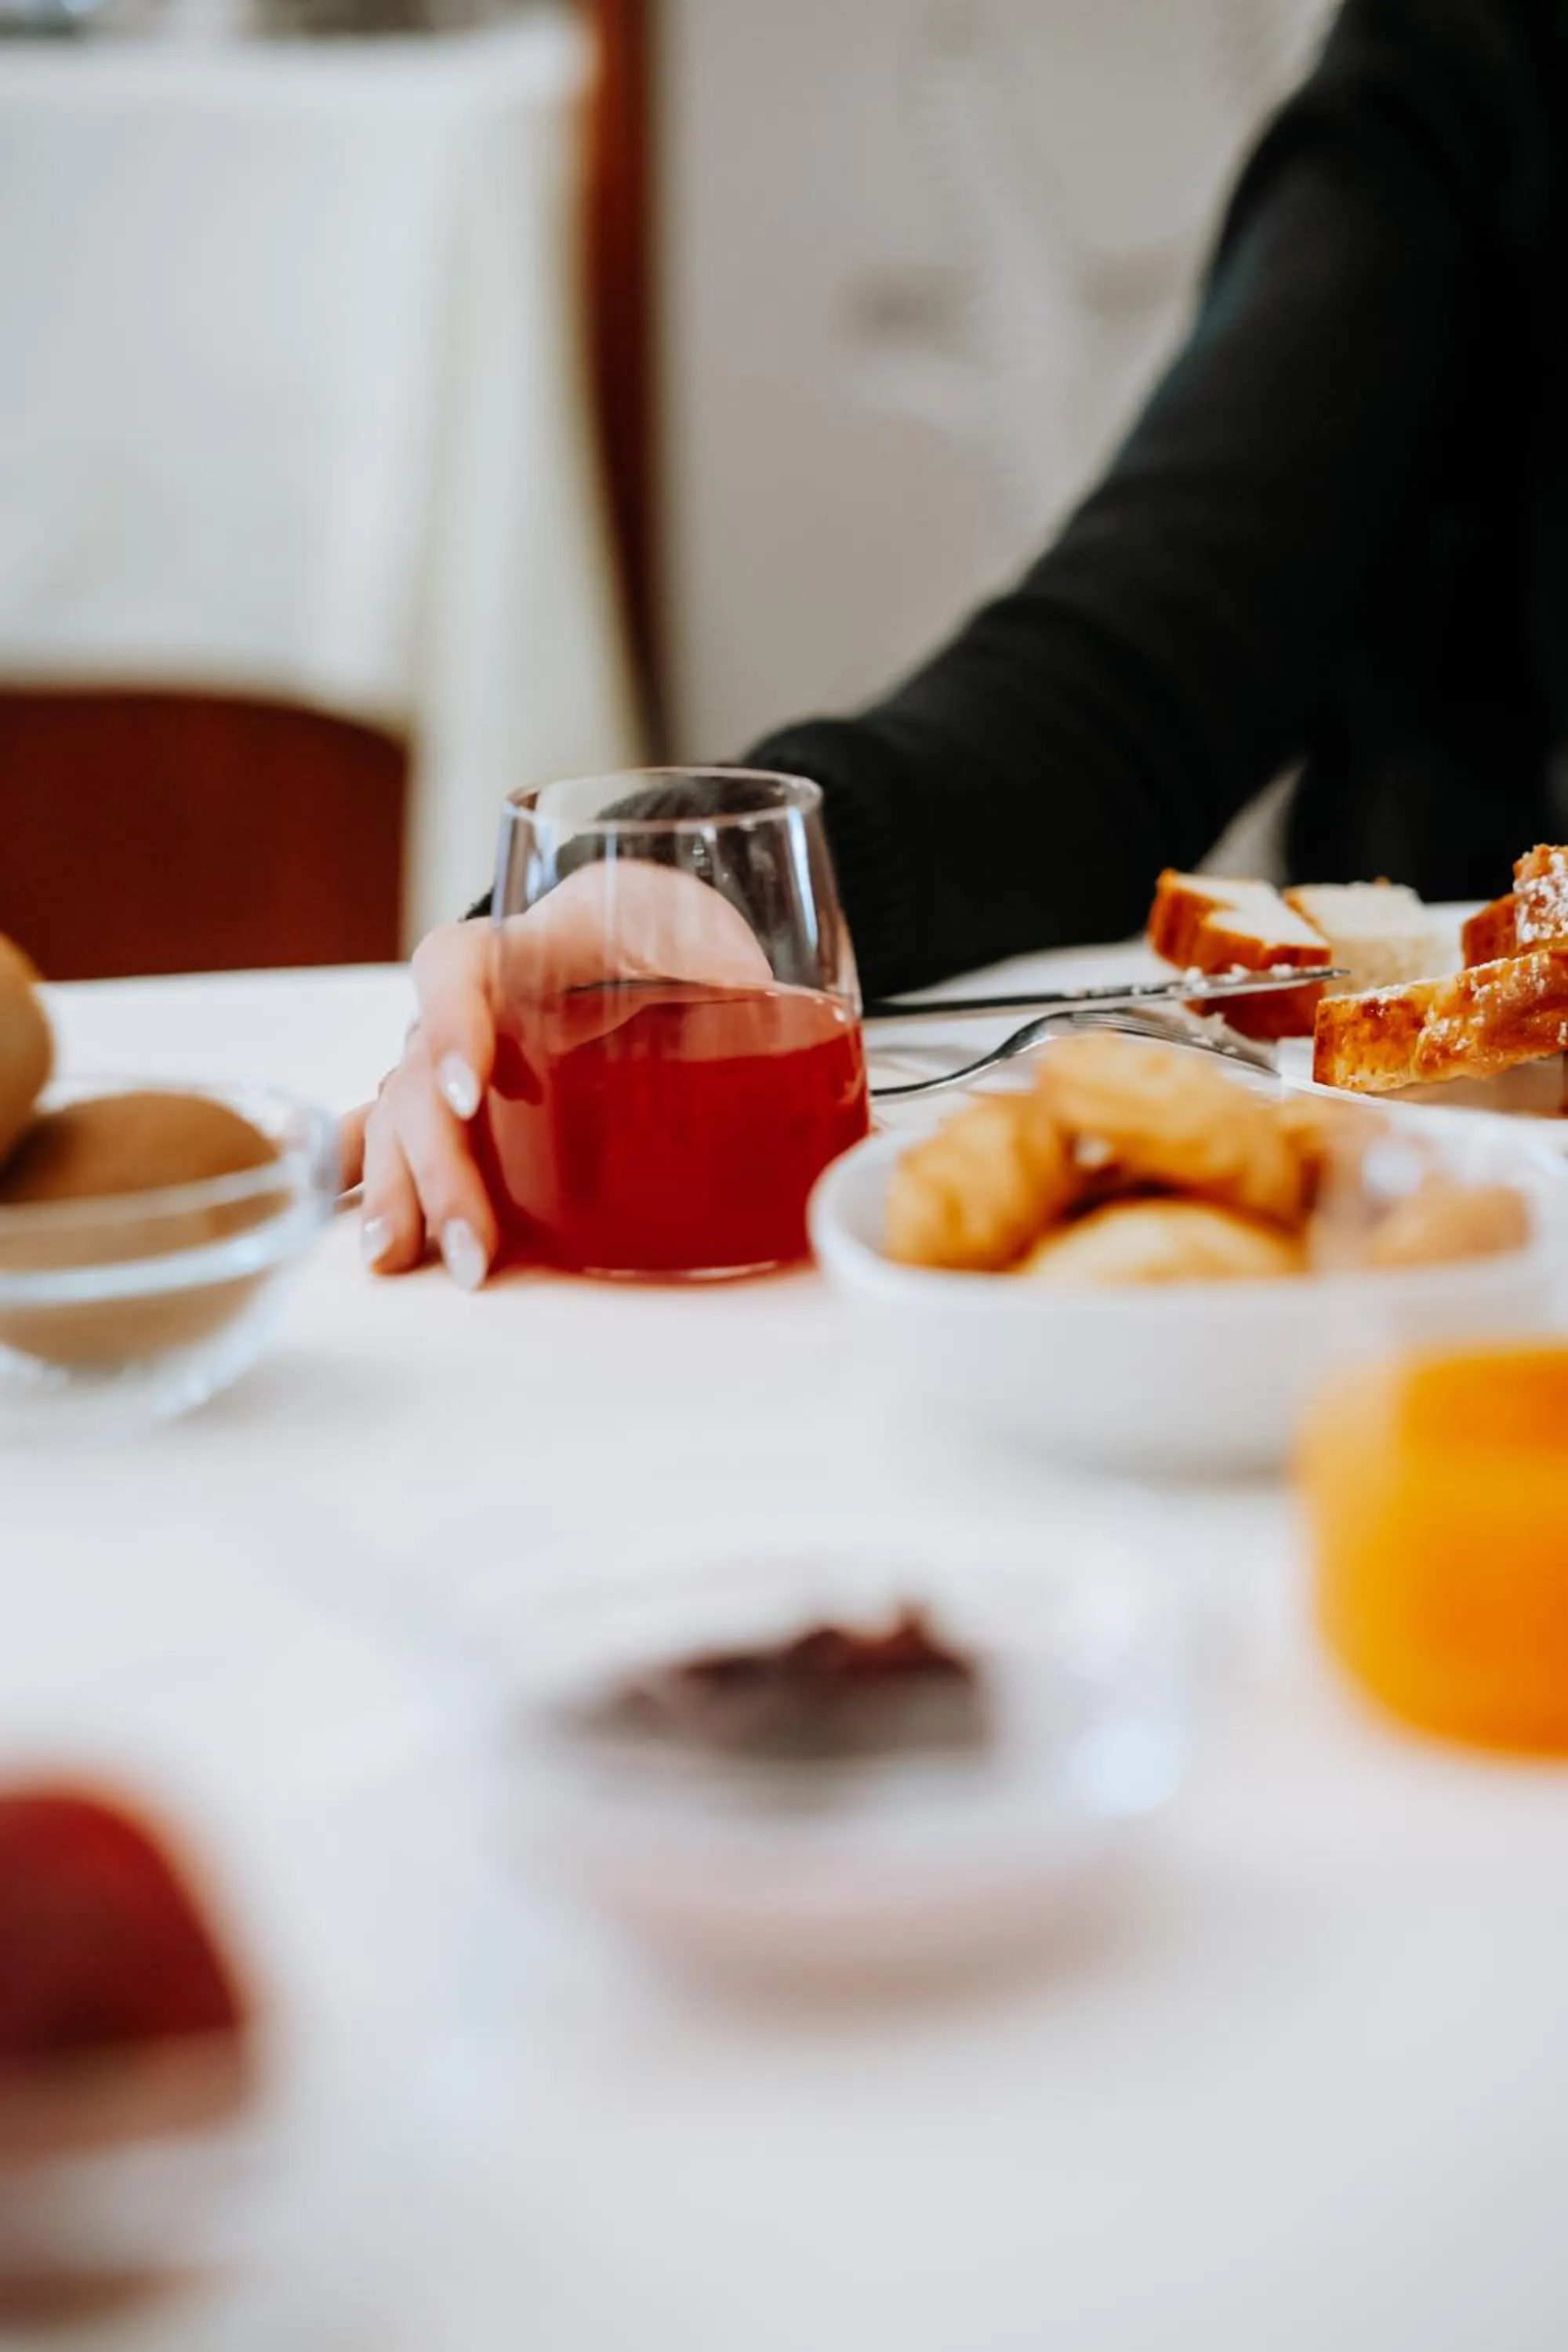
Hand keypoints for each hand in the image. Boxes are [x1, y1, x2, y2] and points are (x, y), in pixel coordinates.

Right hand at [340, 862, 771, 1286]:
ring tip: (401, 1258)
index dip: (451, 1025)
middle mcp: (474, 1006)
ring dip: (403, 1192)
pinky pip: (401, 1138)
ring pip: (401, 1117)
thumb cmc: (672, 931)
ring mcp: (461, 1060)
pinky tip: (378, 1242)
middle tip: (472, 1243)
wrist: (658, 936)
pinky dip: (382, 1185)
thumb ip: (748, 990)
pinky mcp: (470, 1110)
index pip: (457, 965)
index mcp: (527, 944)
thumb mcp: (707, 937)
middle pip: (418, 1073)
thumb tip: (852, 1098)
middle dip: (437, 1167)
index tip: (469, 1091)